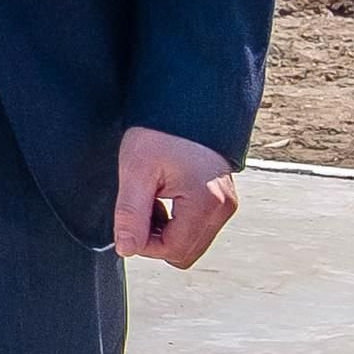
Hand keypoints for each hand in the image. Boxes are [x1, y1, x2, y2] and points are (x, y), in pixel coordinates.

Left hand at [113, 128, 239, 267]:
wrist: (186, 101)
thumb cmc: (160, 131)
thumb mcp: (136, 170)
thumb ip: (131, 213)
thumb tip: (126, 249)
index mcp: (206, 203)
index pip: (173, 250)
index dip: (144, 243)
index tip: (129, 218)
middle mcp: (223, 208)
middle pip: (185, 252)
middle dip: (156, 239)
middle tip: (140, 206)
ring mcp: (226, 204)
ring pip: (191, 242)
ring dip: (165, 230)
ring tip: (151, 197)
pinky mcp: (223, 199)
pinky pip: (198, 227)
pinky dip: (177, 221)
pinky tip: (162, 196)